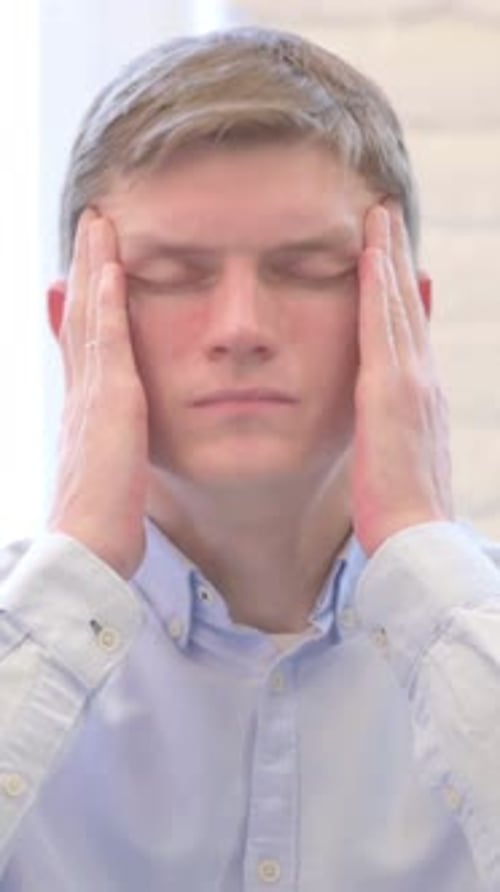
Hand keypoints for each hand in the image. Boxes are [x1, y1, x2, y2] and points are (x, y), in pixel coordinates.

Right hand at [48, 209, 148, 577]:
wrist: (88, 547)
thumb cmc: (104, 520)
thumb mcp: (112, 470)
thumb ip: (115, 442)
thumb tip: (118, 431)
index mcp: (85, 406)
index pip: (84, 338)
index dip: (87, 298)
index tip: (94, 265)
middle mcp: (81, 391)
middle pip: (81, 316)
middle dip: (87, 268)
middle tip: (92, 224)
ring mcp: (90, 393)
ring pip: (90, 316)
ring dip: (94, 268)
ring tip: (98, 225)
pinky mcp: (108, 402)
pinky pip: (107, 341)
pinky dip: (108, 302)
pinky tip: (114, 268)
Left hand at [352, 203, 453, 556]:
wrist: (417, 537)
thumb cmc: (402, 510)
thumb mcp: (396, 460)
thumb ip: (389, 427)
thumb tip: (378, 414)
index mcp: (421, 395)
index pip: (410, 329)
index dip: (401, 288)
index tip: (391, 255)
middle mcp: (423, 379)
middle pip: (408, 304)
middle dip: (396, 256)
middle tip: (385, 212)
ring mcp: (412, 382)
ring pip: (398, 304)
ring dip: (387, 256)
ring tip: (378, 214)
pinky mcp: (392, 391)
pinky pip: (382, 327)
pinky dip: (378, 288)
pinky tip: (368, 255)